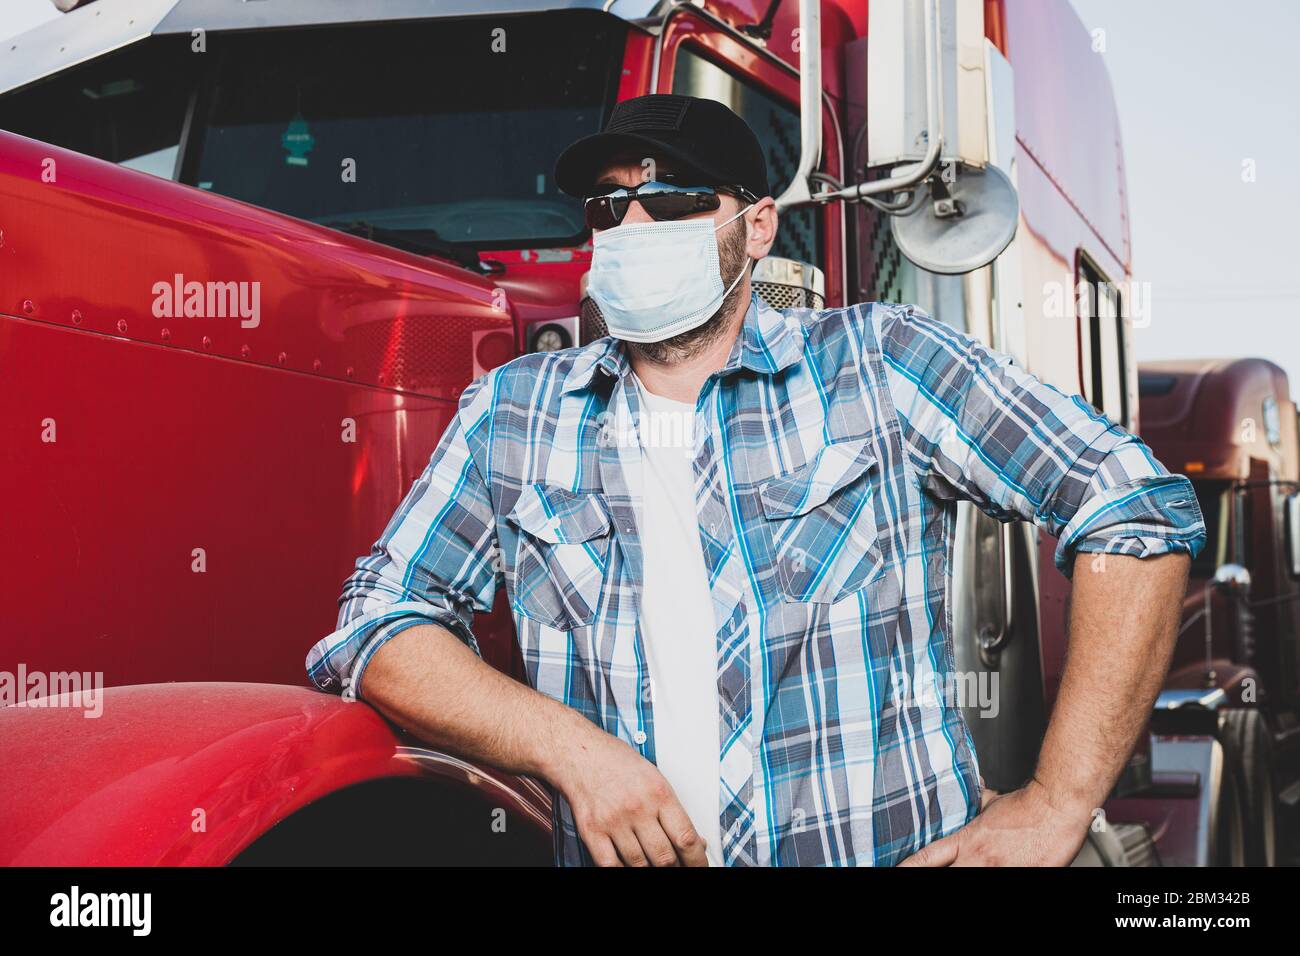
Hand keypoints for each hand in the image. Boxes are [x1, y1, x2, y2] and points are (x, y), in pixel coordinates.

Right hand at [546, 718, 708, 866]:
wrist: (579, 753)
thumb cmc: (618, 764)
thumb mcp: (655, 778)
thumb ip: (673, 811)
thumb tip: (695, 843)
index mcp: (659, 792)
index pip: (686, 838)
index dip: (697, 860)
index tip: (699, 866)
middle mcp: (637, 808)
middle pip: (664, 857)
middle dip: (674, 866)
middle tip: (675, 864)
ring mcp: (613, 821)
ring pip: (639, 865)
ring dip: (648, 868)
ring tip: (650, 860)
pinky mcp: (591, 831)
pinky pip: (611, 865)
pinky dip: (622, 868)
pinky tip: (627, 862)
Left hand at [898, 778, 1090, 865]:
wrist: (1057, 806)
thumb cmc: (1027, 805)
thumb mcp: (991, 803)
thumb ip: (974, 803)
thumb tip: (968, 792)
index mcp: (968, 841)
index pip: (927, 858)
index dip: (909, 867)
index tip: (896, 869)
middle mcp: (979, 860)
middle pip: (944, 875)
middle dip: (933, 877)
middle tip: (924, 876)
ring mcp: (1001, 872)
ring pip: (970, 880)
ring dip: (965, 876)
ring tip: (972, 870)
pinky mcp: (1024, 878)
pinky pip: (1004, 883)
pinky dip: (998, 878)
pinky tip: (1000, 871)